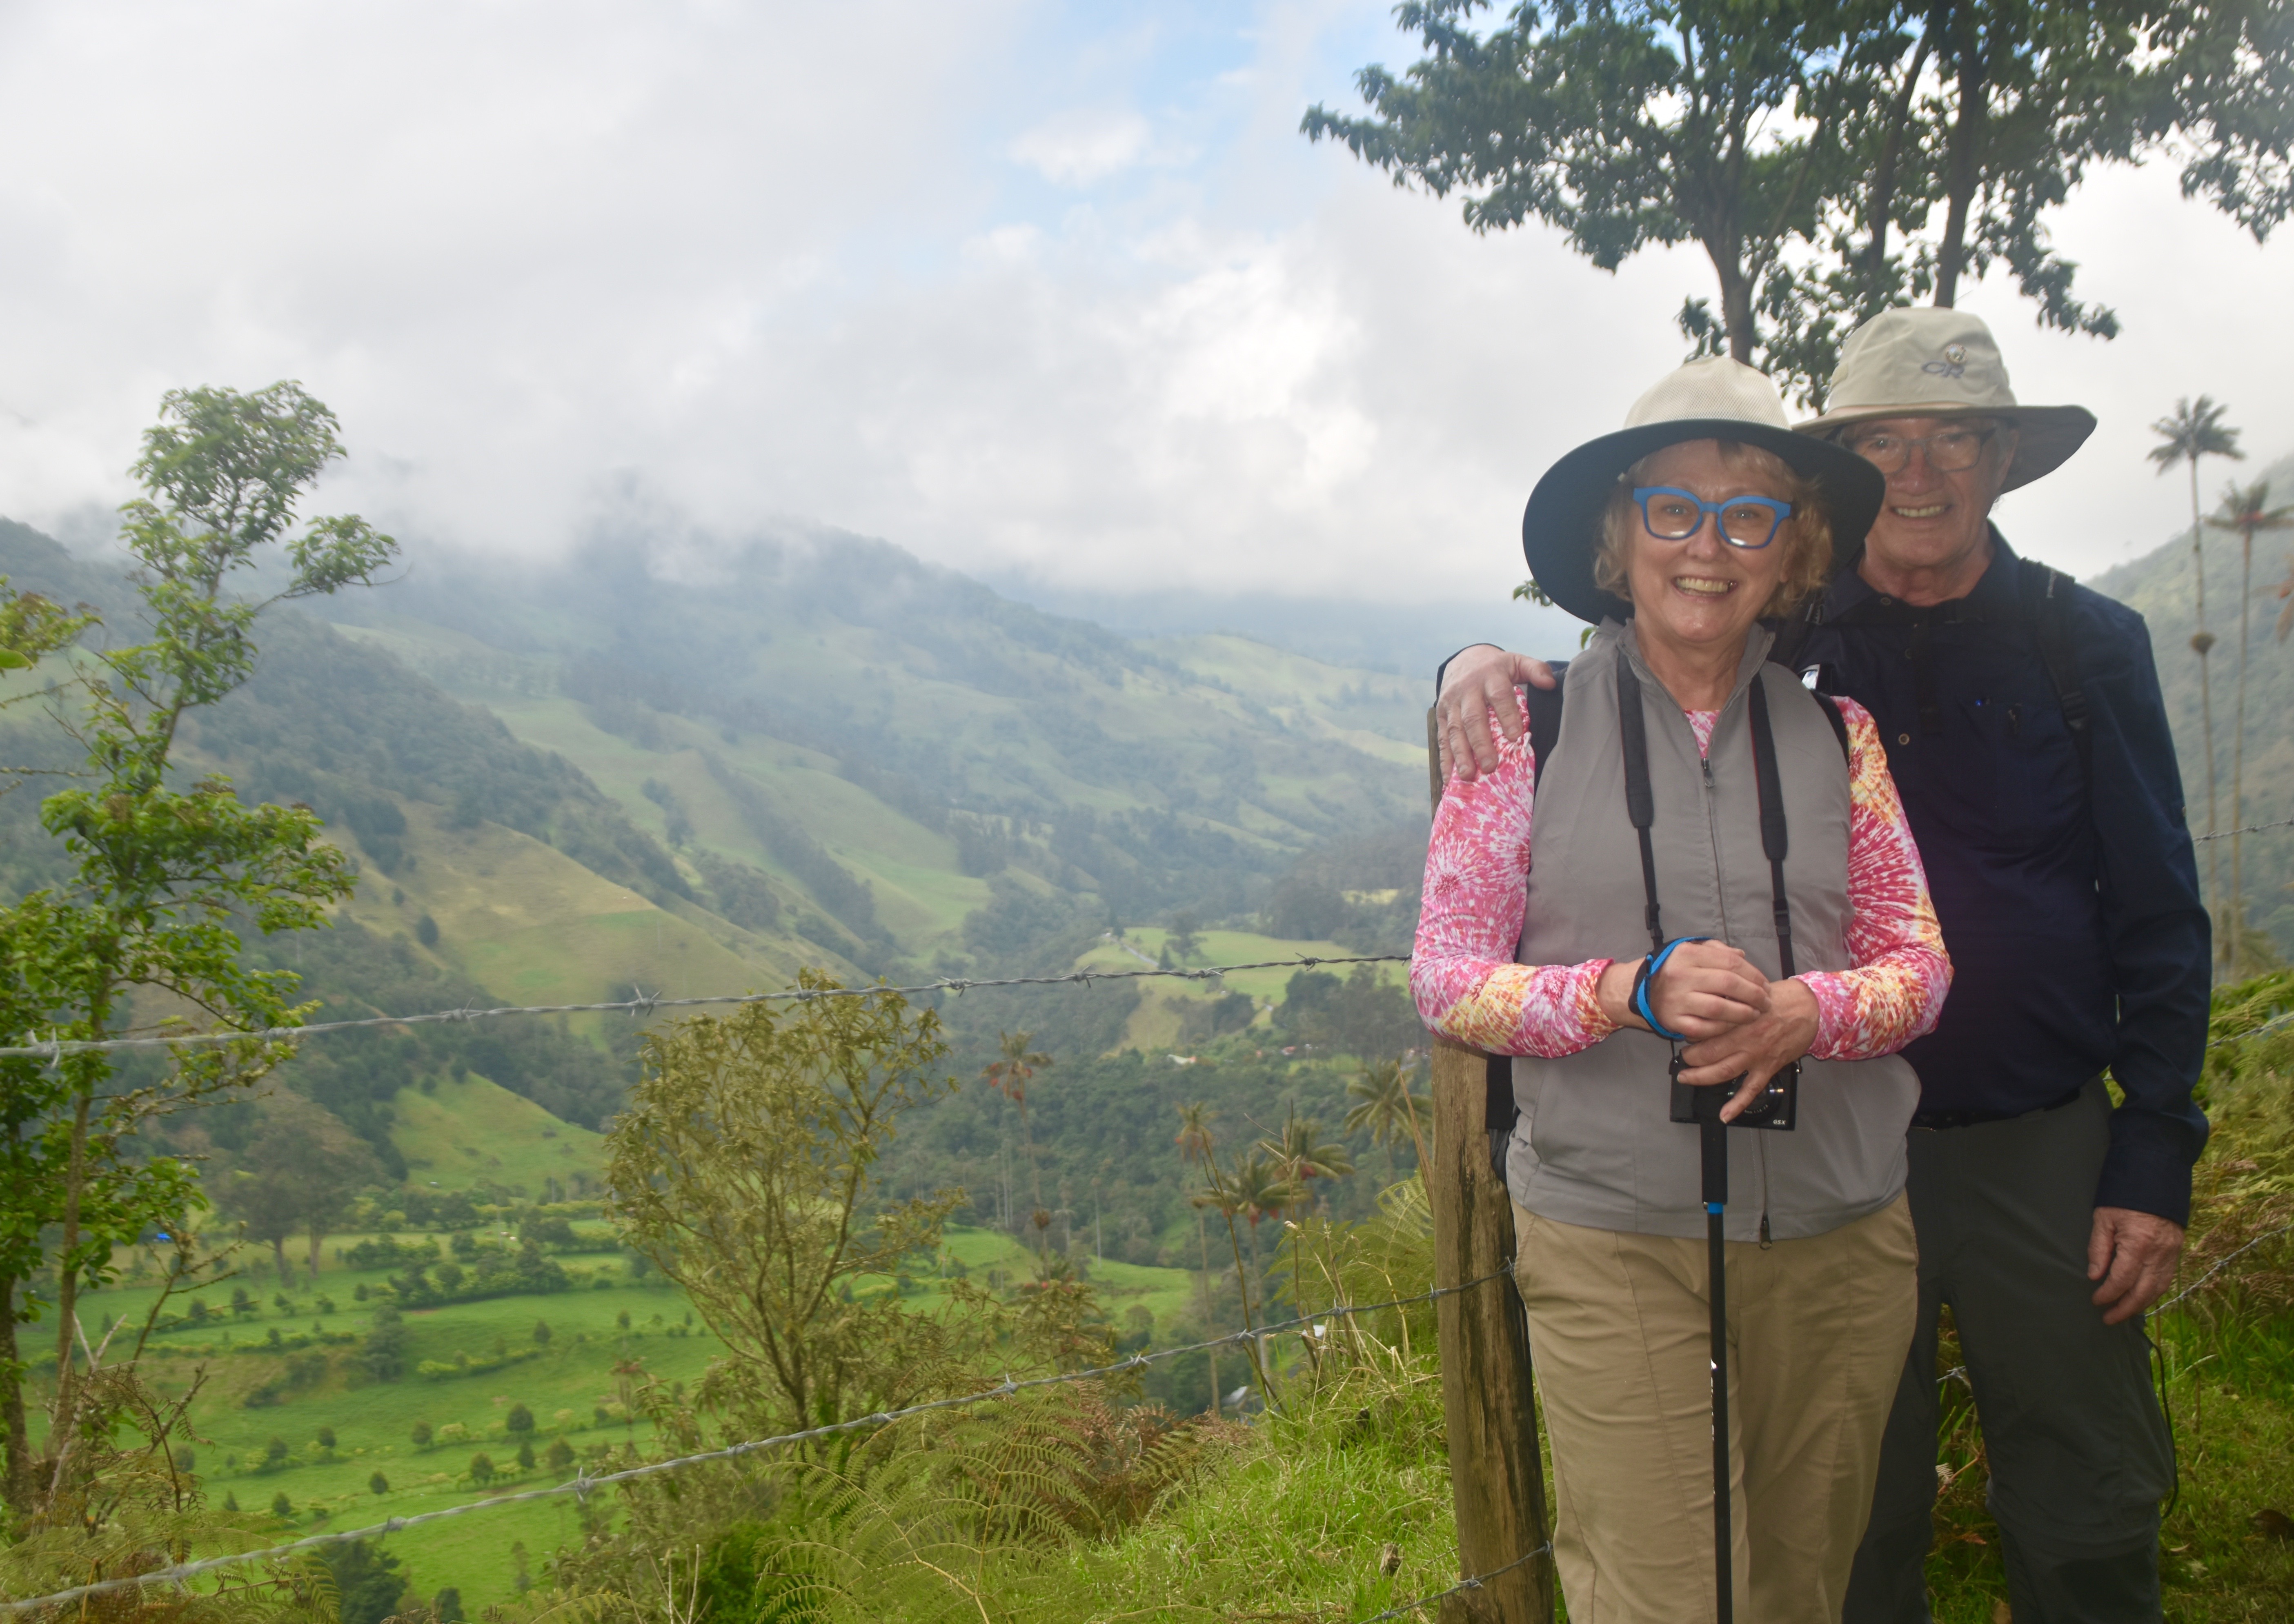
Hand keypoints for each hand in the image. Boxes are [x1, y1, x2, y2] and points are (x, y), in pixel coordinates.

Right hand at [1437, 646, 1555, 780]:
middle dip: (1481, 743)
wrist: (1463, 659)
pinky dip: (1445, 758)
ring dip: (1460, 754)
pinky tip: (1448, 776)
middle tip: (1490, 766)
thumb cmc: (1496, 667)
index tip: (1514, 736)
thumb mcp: (1517, 661)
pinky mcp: (1440, 715)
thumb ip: (1535, 670)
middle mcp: (1467, 690)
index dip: (1507, 715)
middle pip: (1473, 718)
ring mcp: (1451, 703)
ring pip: (1455, 730)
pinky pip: (1442, 738)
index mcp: (1490, 676)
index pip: (1499, 696)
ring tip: (1467, 775)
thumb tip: (1550, 684)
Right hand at [1596, 941, 1770, 1043]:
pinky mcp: (1673, 1021)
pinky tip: (1734, 1025)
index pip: (1731, 962)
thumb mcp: (1692, 951)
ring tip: (1754, 1014)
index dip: (1754, 974)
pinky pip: (1706, 1028)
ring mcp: (1676, 1000)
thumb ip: (1718, 950)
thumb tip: (1743, 955)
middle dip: (1754, 995)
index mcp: (1687, 954)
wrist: (1642, 992)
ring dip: (1743, 1014)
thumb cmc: (1675, 970)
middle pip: (1728, 984)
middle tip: (1766, 1003)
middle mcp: (1680, 975)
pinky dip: (1724, 1028)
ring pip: (1720, 1009)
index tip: (1765, 985)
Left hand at [1674, 978, 1820, 1120]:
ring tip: (1686, 1078)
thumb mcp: (1750, 992)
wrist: (1810, 1008)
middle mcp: (1745, 1038)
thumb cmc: (1780, 998)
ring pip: (1724, 1071)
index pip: (1706, 1027)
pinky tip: (1725, 1115)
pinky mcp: (1768, 1068)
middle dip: (1690, 1057)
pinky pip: (1751, 1090)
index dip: (1691, 1032)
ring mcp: (1757, 1055)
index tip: (1683, 1032)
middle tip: (1681, 1058)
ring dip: (1702, 1078)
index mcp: (1739, 1017)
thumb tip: (1708, 1001)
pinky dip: (1737, 1104)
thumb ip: (1729, 1000)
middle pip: (1709, 1052)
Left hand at [2088, 1206, 2186, 1324]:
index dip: (2108, 1294)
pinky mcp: (2177, 1251)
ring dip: (2140, 1304)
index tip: (2096, 1301)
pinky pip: (2166, 1280)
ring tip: (2123, 1312)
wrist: (2155, 1178)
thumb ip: (2098, 1249)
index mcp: (2139, 1244)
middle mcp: (2159, 1253)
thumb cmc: (2124, 1197)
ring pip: (2158, 1289)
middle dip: (2125, 1309)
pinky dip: (2154, 1292)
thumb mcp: (2103, 1218)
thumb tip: (2094, 1276)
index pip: (2122, 1280)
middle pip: (2143, 1292)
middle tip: (2108, 1318)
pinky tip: (2141, 1297)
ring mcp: (2172, 1253)